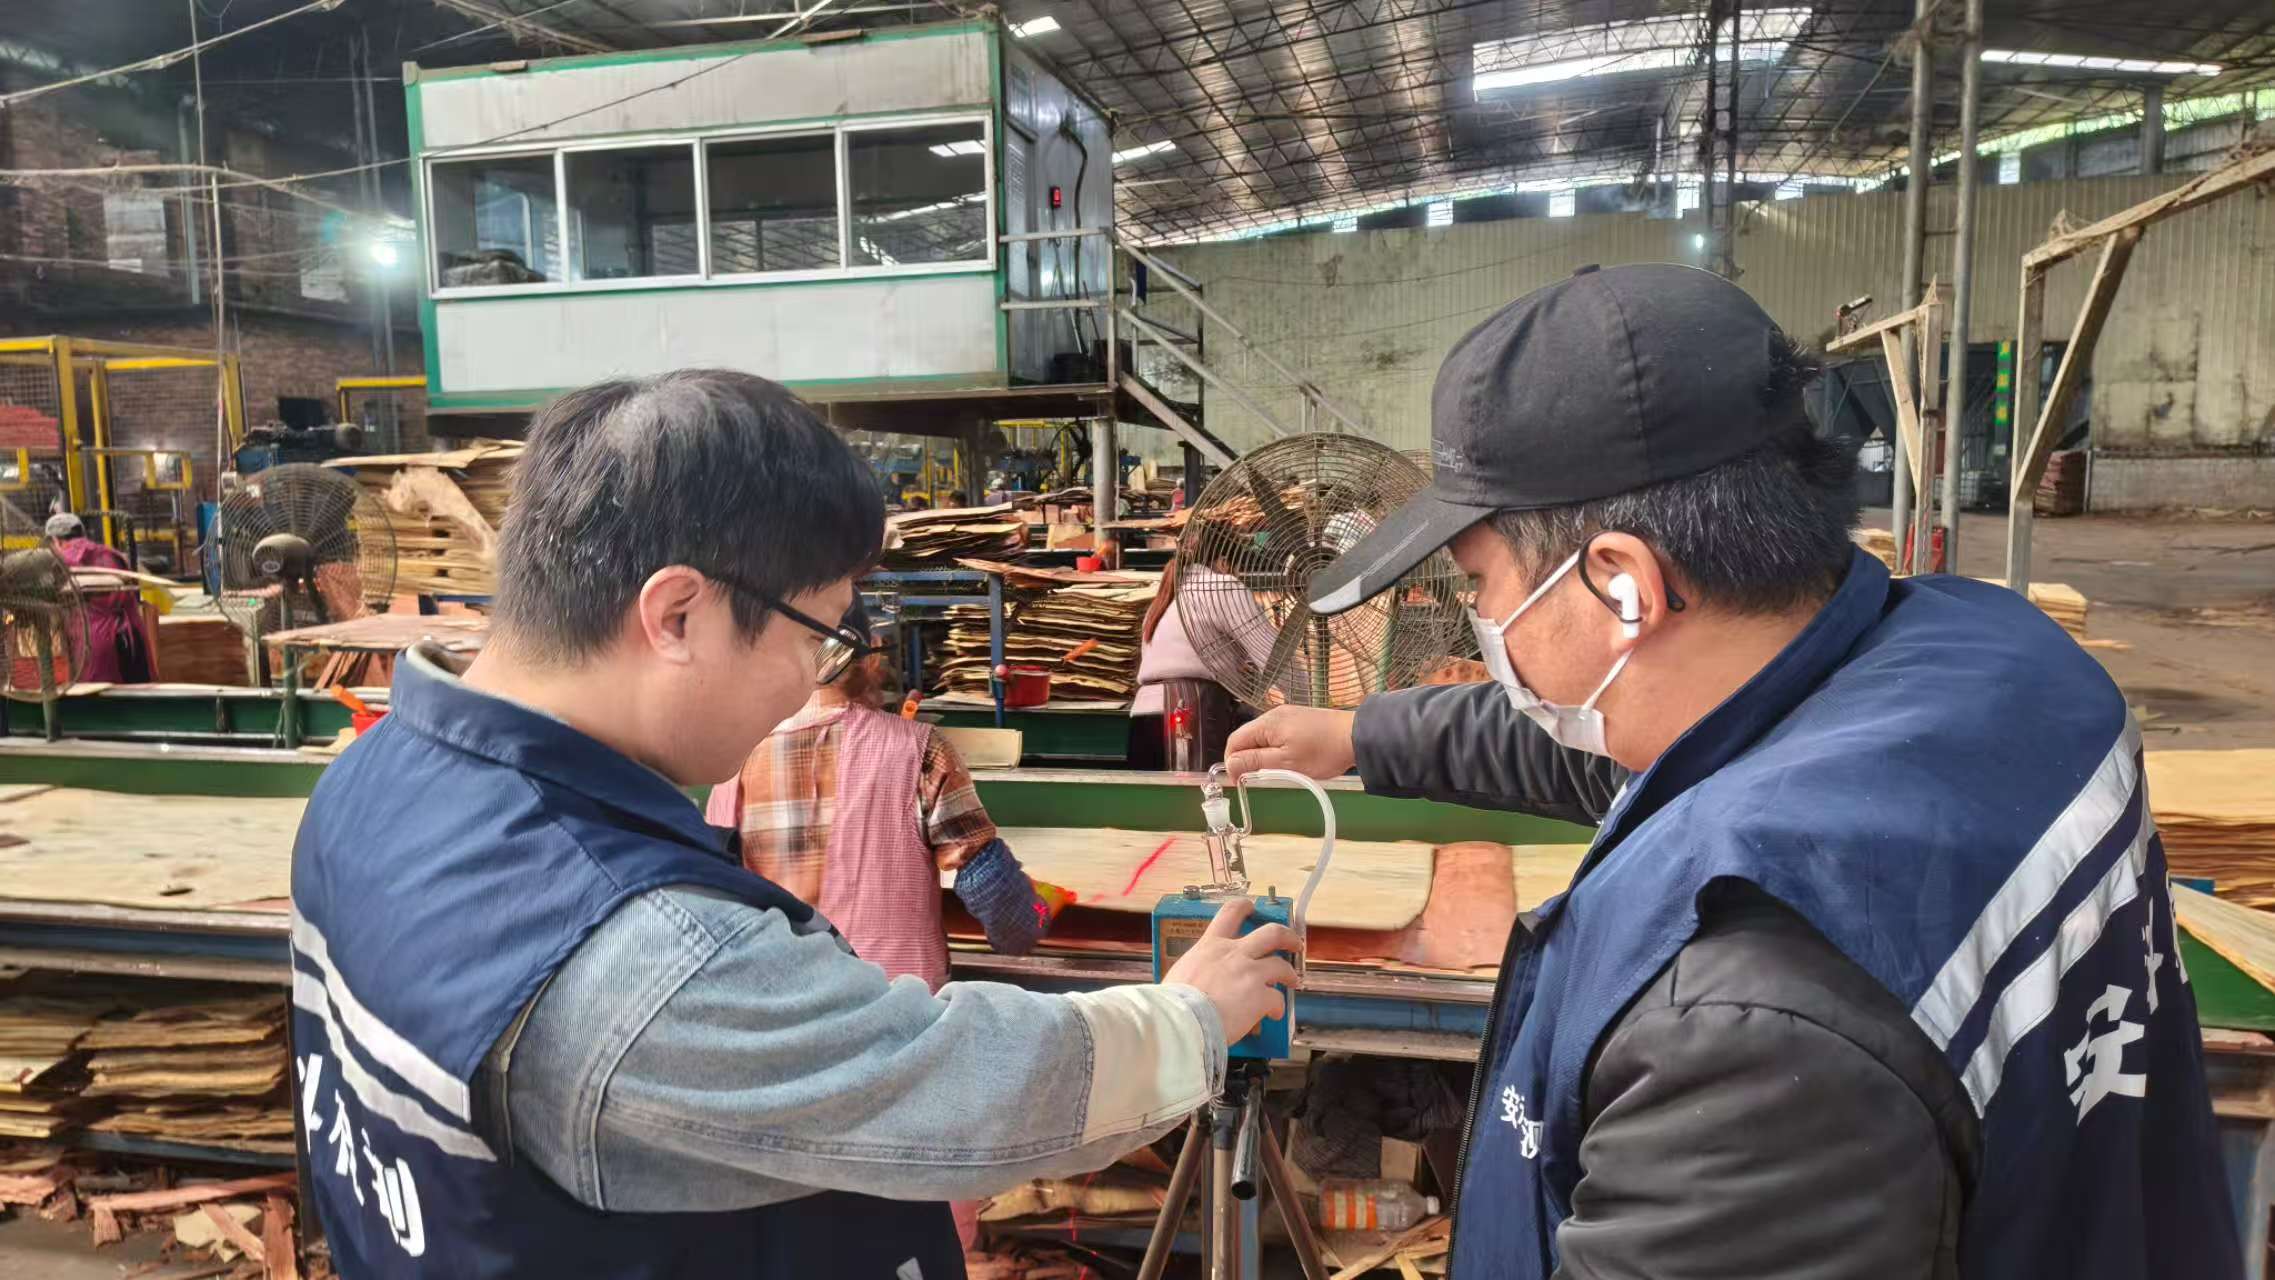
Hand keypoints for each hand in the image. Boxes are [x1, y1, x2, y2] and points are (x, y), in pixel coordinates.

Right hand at [1163, 899, 1300, 1042]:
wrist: (1180, 1021)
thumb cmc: (1173, 1003)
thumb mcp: (1180, 973)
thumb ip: (1197, 970)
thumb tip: (1198, 983)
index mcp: (1211, 946)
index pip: (1230, 913)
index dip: (1245, 907)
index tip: (1252, 907)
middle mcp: (1234, 954)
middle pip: (1271, 933)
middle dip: (1287, 936)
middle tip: (1293, 942)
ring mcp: (1250, 973)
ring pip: (1282, 965)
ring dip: (1289, 973)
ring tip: (1292, 981)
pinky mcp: (1260, 996)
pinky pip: (1277, 999)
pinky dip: (1278, 1007)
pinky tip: (1274, 1014)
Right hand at [1224, 706, 1356, 781]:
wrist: (1357, 737)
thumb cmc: (1322, 752)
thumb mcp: (1285, 763)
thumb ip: (1254, 762)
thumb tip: (1229, 765)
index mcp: (1266, 723)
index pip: (1234, 742)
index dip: (1232, 763)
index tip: (1242, 782)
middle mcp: (1273, 715)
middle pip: (1248, 738)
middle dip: (1249, 759)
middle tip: (1264, 778)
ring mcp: (1288, 715)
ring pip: (1263, 738)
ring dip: (1265, 755)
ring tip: (1281, 771)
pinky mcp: (1300, 719)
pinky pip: (1278, 735)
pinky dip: (1278, 749)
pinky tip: (1292, 760)